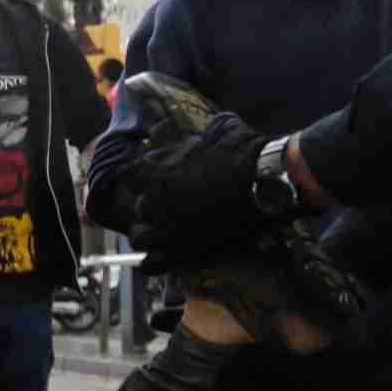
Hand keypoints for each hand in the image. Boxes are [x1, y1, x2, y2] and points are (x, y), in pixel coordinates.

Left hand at [111, 73, 274, 245]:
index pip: (129, 175)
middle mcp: (152, 202)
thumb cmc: (243, 155)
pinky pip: (151, 265)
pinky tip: (168, 258)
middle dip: (151, 209)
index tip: (156, 181)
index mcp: (154, 172)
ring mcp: (163, 230)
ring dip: (150, 236)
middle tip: (171, 209)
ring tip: (167, 235)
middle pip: (138, 208)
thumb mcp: (216, 135)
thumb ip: (195, 137)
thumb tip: (192, 125)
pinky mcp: (178, 253)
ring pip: (139, 238)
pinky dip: (156, 262)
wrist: (262, 184)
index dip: (143, 179)